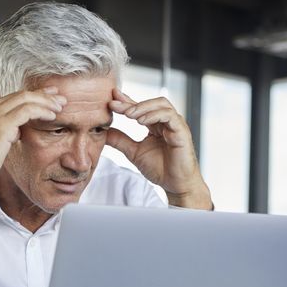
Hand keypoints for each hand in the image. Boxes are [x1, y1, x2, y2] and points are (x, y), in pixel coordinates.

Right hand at [0, 87, 66, 218]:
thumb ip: (2, 129)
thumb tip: (17, 129)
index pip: (12, 96)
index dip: (32, 95)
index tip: (48, 96)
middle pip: (21, 94)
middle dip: (43, 94)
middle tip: (59, 97)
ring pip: (26, 99)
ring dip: (46, 102)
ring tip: (60, 107)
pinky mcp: (1, 123)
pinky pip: (27, 110)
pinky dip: (42, 111)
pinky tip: (52, 116)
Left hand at [107, 89, 211, 208]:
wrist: (175, 185)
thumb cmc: (160, 169)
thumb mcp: (133, 152)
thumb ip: (120, 140)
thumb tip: (103, 131)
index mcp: (156, 125)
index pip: (140, 108)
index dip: (126, 102)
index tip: (110, 100)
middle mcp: (166, 121)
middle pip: (149, 103)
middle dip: (131, 103)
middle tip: (115, 105)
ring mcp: (175, 125)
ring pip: (161, 104)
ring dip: (143, 107)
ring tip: (128, 115)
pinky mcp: (182, 131)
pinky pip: (170, 116)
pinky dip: (155, 115)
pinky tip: (141, 121)